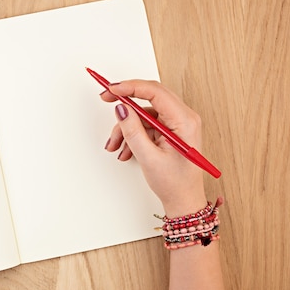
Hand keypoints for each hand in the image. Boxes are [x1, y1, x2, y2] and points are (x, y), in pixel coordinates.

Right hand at [101, 80, 205, 216]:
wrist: (183, 201)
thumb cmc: (175, 184)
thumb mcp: (149, 157)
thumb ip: (133, 131)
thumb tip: (121, 109)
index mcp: (184, 121)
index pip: (155, 92)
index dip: (131, 87)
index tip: (112, 89)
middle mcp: (182, 118)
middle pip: (149, 98)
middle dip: (125, 103)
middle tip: (105, 100)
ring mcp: (175, 124)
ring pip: (143, 114)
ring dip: (125, 128)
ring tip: (115, 146)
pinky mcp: (168, 131)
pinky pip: (145, 125)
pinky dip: (132, 135)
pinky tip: (126, 150)